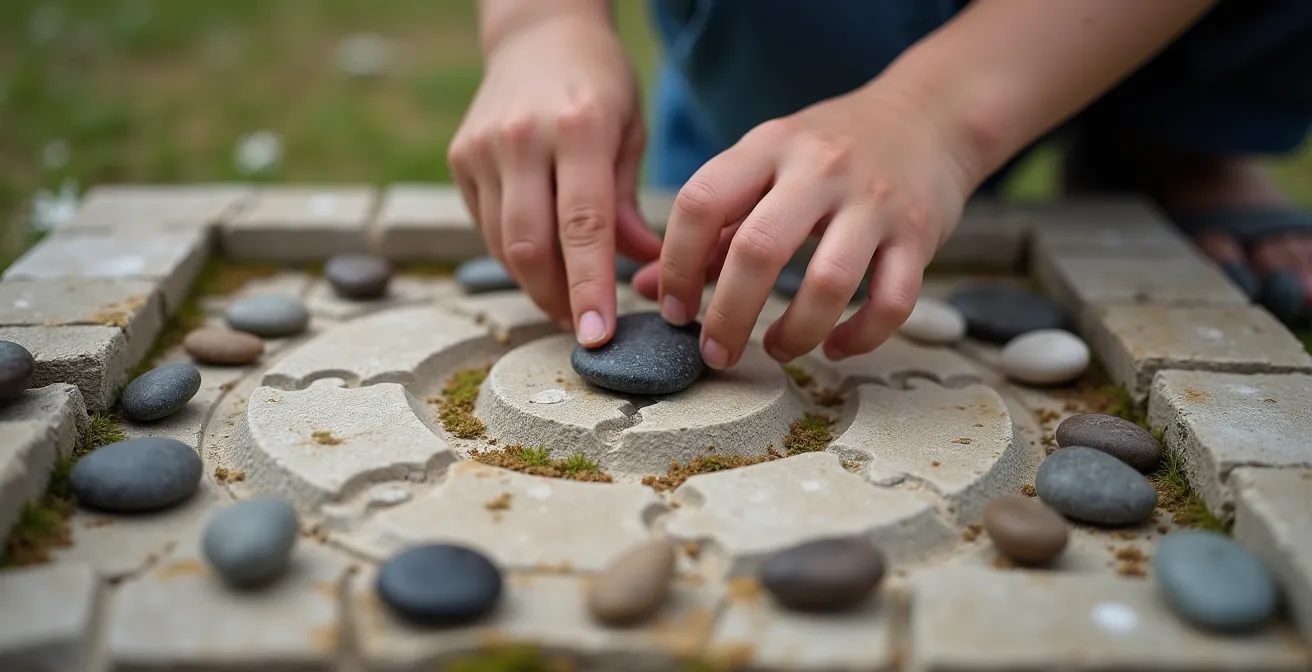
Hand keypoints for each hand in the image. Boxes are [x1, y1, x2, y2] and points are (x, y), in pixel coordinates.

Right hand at [449, 15, 660, 344]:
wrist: (539, 34)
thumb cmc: (599, 86)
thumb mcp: (630, 134)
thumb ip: (630, 206)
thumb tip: (645, 270)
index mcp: (580, 128)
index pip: (584, 228)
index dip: (590, 289)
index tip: (598, 336)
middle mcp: (523, 137)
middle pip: (530, 246)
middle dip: (556, 299)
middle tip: (584, 327)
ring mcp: (484, 147)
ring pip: (502, 245)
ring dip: (535, 284)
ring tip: (566, 299)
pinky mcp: (460, 157)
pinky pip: (486, 227)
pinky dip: (514, 255)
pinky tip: (540, 259)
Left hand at [634, 83, 975, 366]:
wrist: (929, 115)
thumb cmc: (830, 150)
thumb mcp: (763, 166)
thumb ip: (711, 228)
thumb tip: (648, 289)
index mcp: (768, 147)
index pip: (701, 202)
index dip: (676, 264)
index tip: (675, 309)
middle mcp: (819, 169)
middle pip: (759, 249)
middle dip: (728, 315)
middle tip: (716, 352)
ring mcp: (874, 202)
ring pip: (830, 282)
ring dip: (796, 332)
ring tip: (777, 351)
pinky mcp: (918, 235)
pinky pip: (893, 300)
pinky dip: (861, 336)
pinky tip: (837, 347)